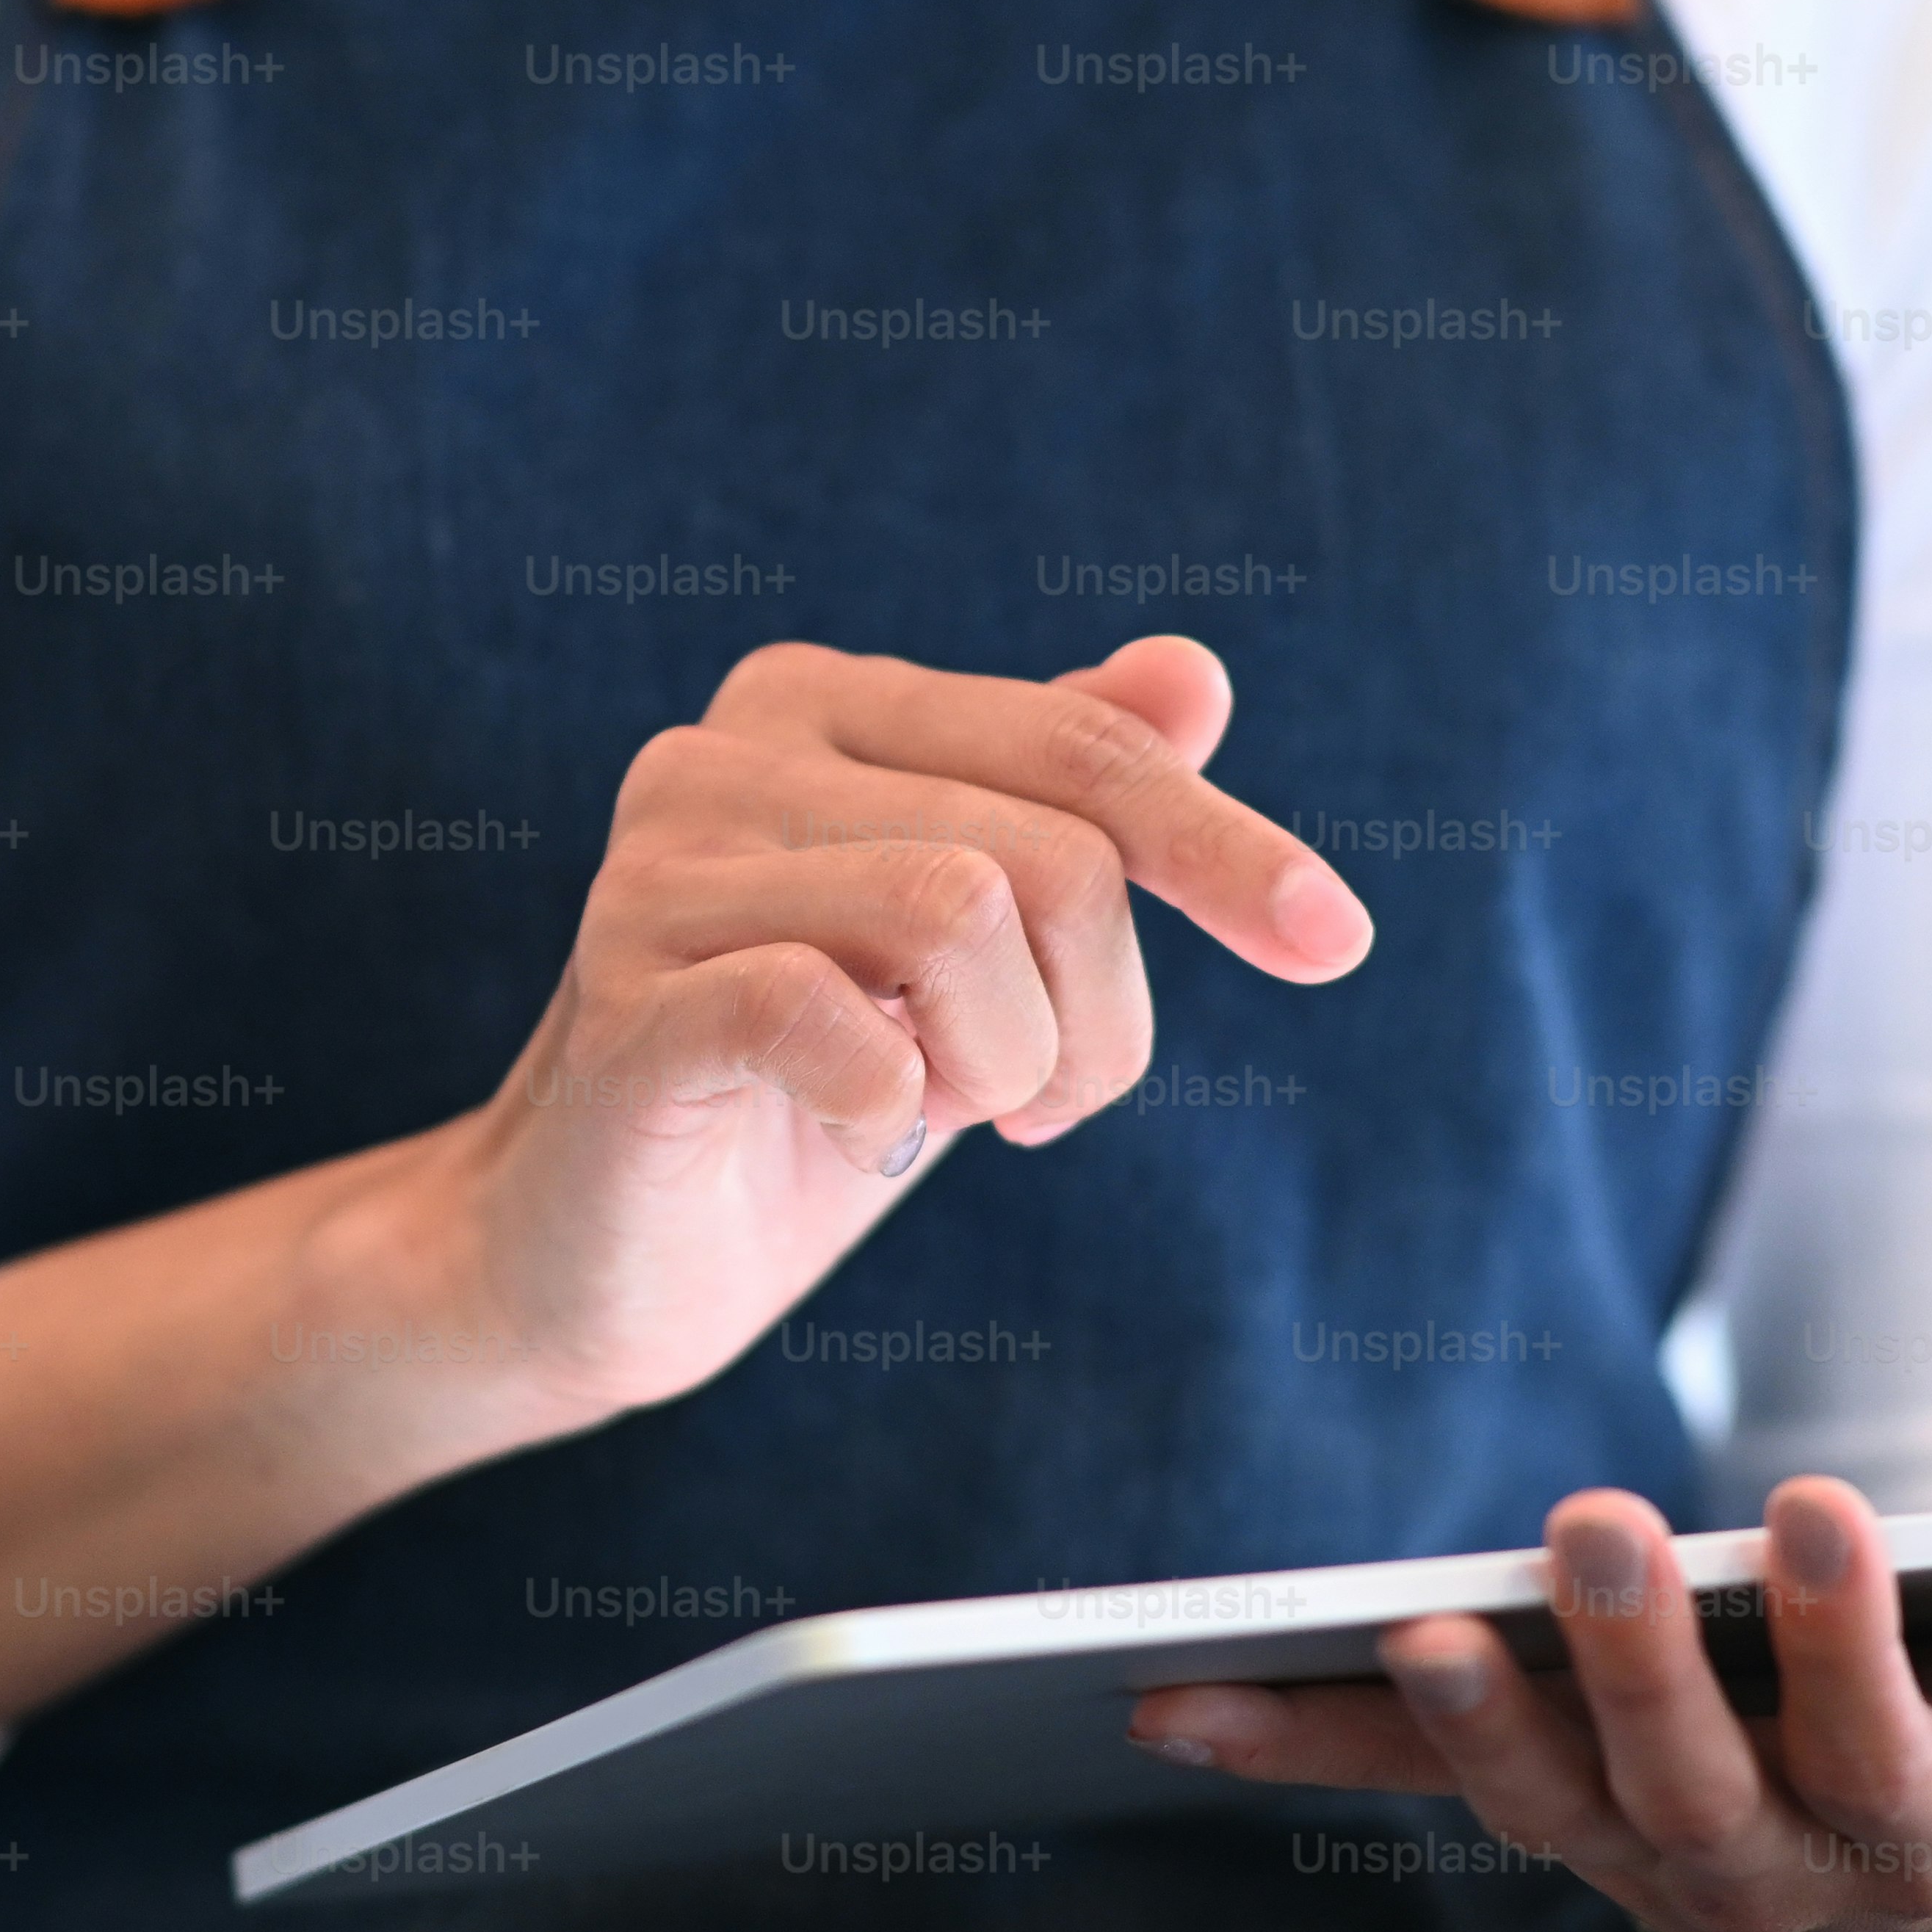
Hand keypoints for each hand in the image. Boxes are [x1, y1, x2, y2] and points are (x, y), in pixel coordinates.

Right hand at [417, 636, 1369, 1424]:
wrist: (599, 1257)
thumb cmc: (805, 1092)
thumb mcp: (969, 952)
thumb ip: (1064, 803)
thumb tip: (1192, 674)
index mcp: (821, 706)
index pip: (1082, 748)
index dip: (1225, 846)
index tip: (1333, 945)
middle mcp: (725, 752)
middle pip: (1047, 849)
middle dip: (1097, 1018)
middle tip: (1036, 1111)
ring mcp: (658, 870)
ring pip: (963, 912)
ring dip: (1004, 1064)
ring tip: (936, 1111)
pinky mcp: (627, 1002)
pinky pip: (835, 1016)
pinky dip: (892, 1098)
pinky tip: (860, 1128)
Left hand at [1121, 1479, 1931, 1931]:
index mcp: (1922, 1837)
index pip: (1879, 1746)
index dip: (1846, 1640)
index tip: (1811, 1510)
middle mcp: (1759, 1866)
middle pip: (1686, 1783)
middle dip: (1638, 1661)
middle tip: (1591, 1525)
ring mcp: (1631, 1847)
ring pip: (1538, 1800)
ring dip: (1459, 1719)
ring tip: (1399, 1627)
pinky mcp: (1537, 1808)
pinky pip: (1404, 1784)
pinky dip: (1291, 1742)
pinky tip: (1170, 1697)